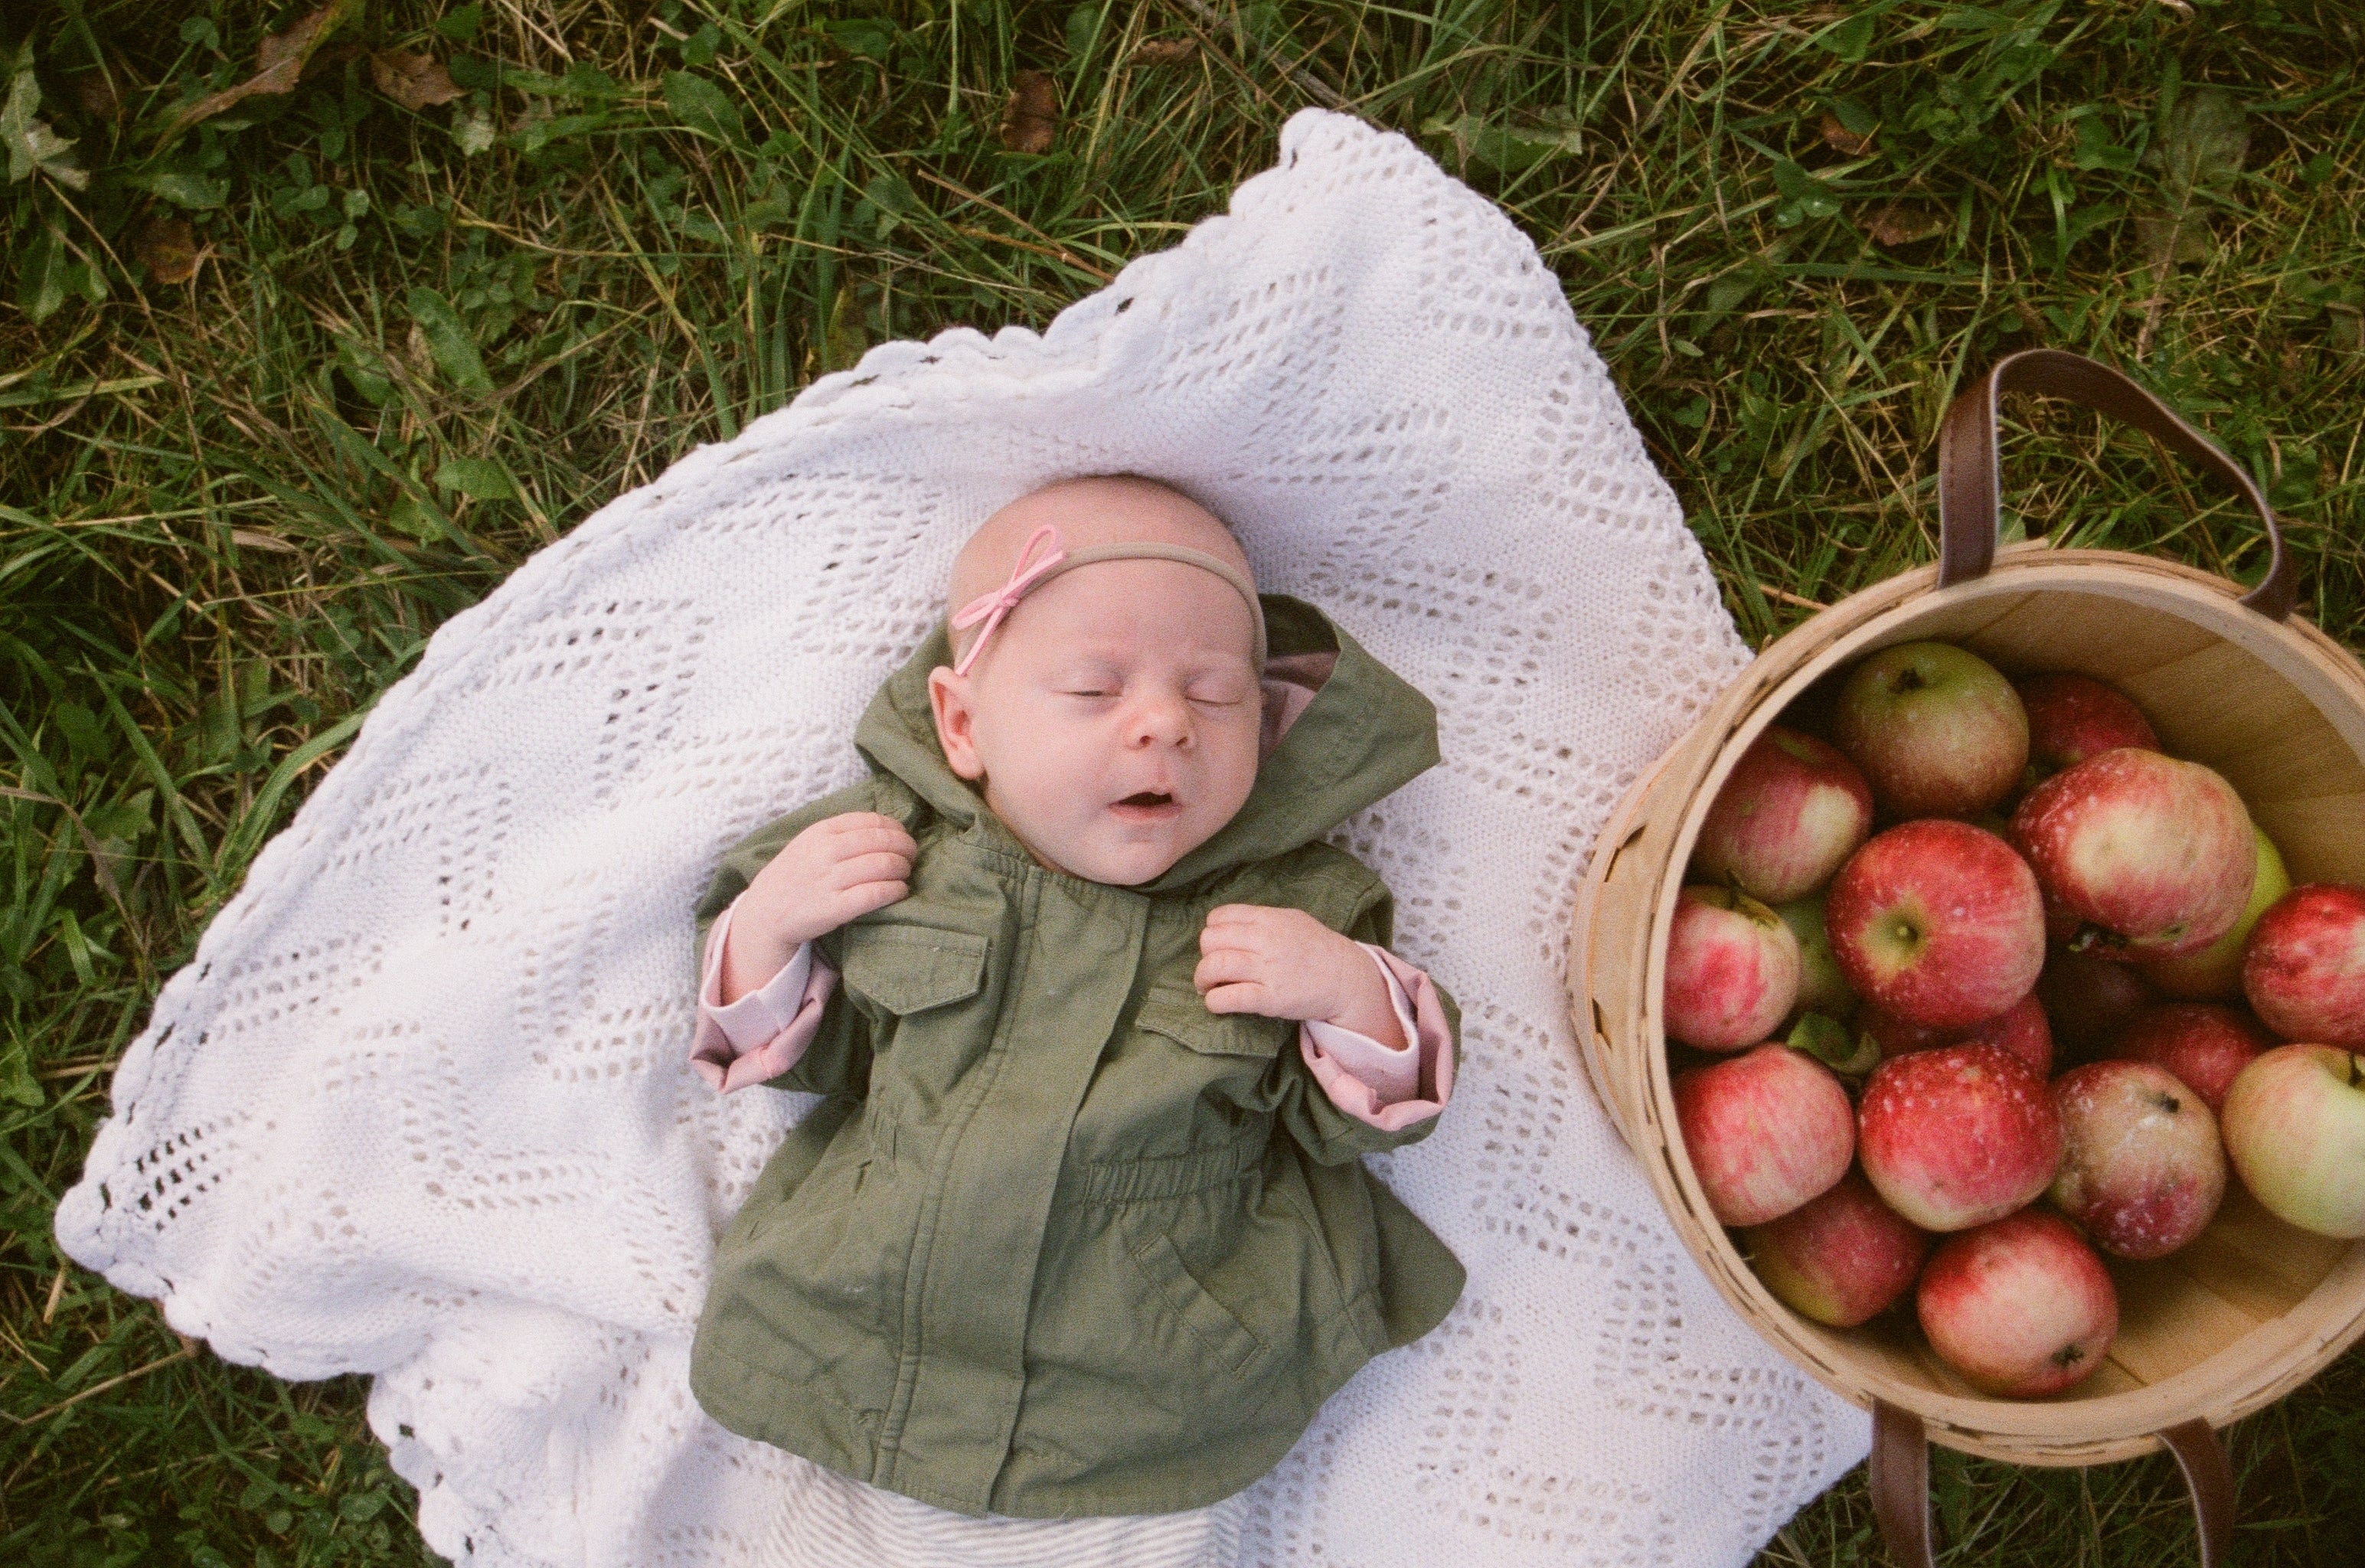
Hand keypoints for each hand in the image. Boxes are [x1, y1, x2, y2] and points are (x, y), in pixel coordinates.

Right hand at [722, 812, 914, 999]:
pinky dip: (896, 891)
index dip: (896, 829)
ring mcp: (829, 880)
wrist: (766, 911)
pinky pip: (876, 894)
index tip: (903, 837)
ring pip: (884, 866)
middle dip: (906, 849)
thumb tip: (888, 827)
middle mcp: (826, 852)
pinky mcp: (834, 908)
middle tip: (911, 857)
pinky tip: (899, 892)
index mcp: (822, 831)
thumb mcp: (810, 842)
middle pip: (884, 842)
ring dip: (903, 870)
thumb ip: (843, 832)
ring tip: (904, 874)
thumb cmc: (796, 874)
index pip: (872, 822)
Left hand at [1194, 904, 1402, 1046]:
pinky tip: (1217, 1003)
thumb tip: (1225, 927)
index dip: (1211, 932)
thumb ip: (1259, 921)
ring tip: (1208, 987)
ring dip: (1202, 980)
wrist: (1346, 978)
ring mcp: (1268, 970)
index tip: (1218, 947)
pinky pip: (1229, 998)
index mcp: (1268, 919)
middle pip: (1210, 941)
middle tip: (1212, 970)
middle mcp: (1265, 941)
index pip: (1218, 917)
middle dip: (1204, 956)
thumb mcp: (1291, 920)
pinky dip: (1214, 1001)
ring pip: (1214, 967)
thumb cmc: (1316, 949)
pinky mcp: (1271, 999)